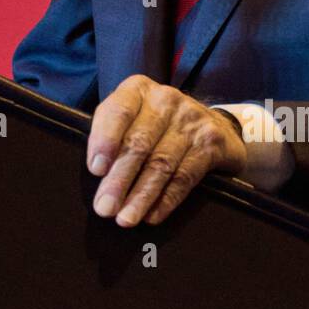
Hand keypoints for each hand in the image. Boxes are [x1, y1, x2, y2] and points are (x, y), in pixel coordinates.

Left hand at [87, 75, 245, 226]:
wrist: (213, 124)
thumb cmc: (157, 125)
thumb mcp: (131, 118)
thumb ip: (111, 135)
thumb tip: (98, 174)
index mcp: (138, 89)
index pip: (118, 111)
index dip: (105, 140)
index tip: (96, 169)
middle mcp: (166, 99)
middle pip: (139, 142)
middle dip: (119, 179)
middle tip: (105, 207)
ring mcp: (191, 119)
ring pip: (161, 163)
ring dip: (141, 196)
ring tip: (126, 218)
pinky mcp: (211, 142)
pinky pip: (185, 176)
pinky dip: (166, 199)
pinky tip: (152, 215)